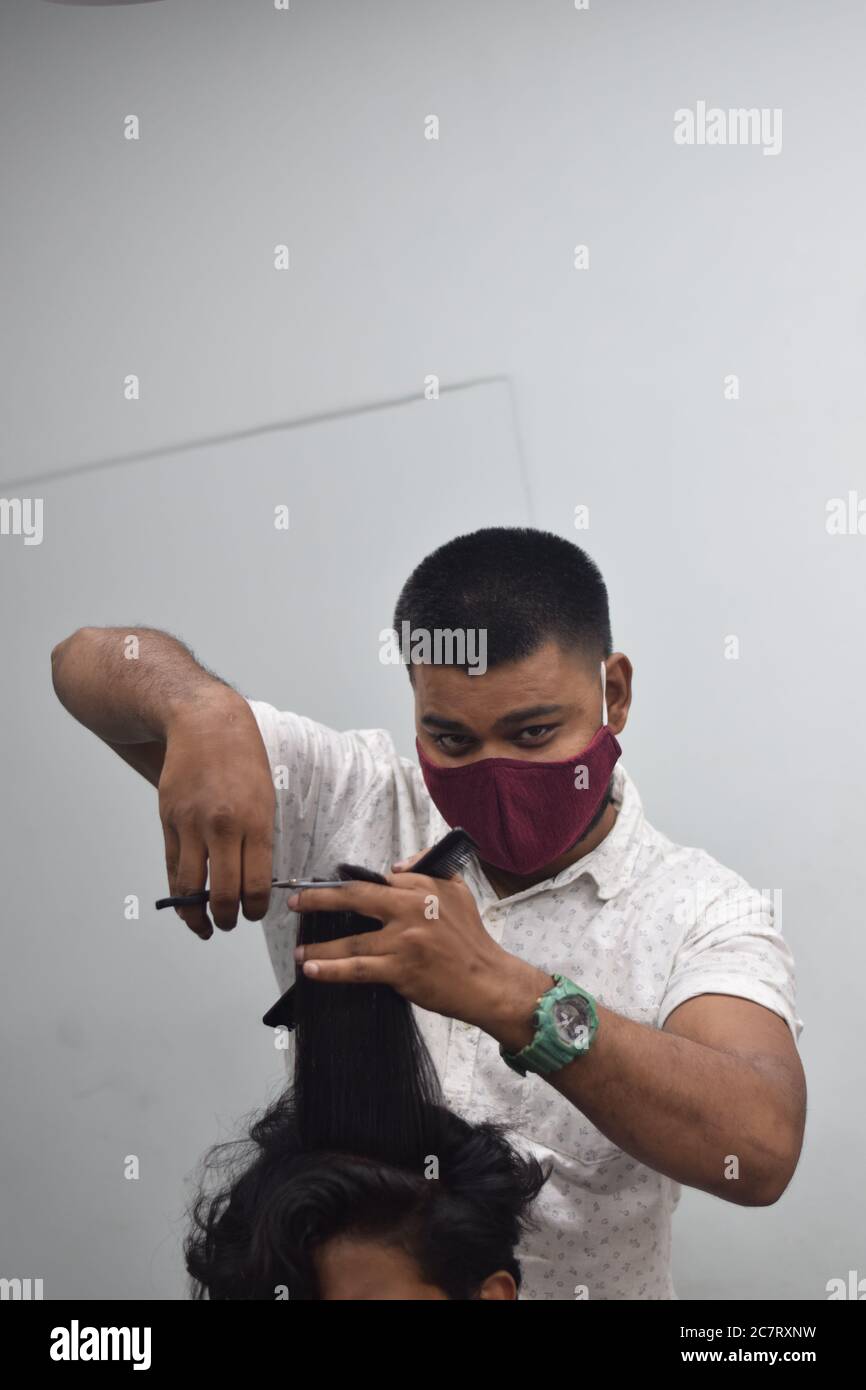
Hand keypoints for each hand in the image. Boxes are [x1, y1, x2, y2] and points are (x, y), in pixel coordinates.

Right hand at [158, 690, 274, 938]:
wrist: (203, 722)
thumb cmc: (242, 758)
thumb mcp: (266, 796)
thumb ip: (260, 838)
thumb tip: (256, 880)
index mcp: (255, 821)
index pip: (256, 883)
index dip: (255, 909)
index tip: (255, 914)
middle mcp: (222, 826)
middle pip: (222, 892)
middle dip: (226, 918)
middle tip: (229, 924)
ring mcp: (191, 824)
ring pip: (190, 886)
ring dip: (196, 914)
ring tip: (204, 924)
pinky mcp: (168, 820)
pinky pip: (172, 866)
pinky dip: (178, 889)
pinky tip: (186, 901)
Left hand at [288, 870, 552, 1043]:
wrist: (487, 980)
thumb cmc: (471, 938)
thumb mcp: (457, 890)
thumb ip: (429, 869)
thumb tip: (395, 865)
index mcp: (423, 888)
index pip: (379, 880)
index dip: (349, 886)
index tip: (326, 890)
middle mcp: (411, 910)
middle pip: (355, 899)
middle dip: (319, 899)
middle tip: (295, 902)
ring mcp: (404, 941)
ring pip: (352, 941)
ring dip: (320, 946)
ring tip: (299, 950)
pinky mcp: (400, 970)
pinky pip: (358, 969)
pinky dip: (332, 970)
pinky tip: (313, 970)